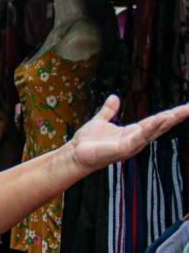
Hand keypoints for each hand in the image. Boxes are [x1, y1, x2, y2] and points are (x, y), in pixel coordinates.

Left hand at [69, 95, 188, 171]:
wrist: (74, 154)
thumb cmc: (87, 142)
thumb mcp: (100, 121)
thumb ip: (109, 110)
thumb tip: (115, 97)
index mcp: (133, 132)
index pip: (156, 120)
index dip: (171, 113)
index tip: (186, 106)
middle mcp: (136, 139)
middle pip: (161, 125)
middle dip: (177, 116)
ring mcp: (132, 145)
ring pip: (155, 130)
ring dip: (170, 120)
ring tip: (185, 111)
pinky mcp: (124, 149)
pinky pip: (141, 137)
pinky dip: (151, 128)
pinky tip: (162, 119)